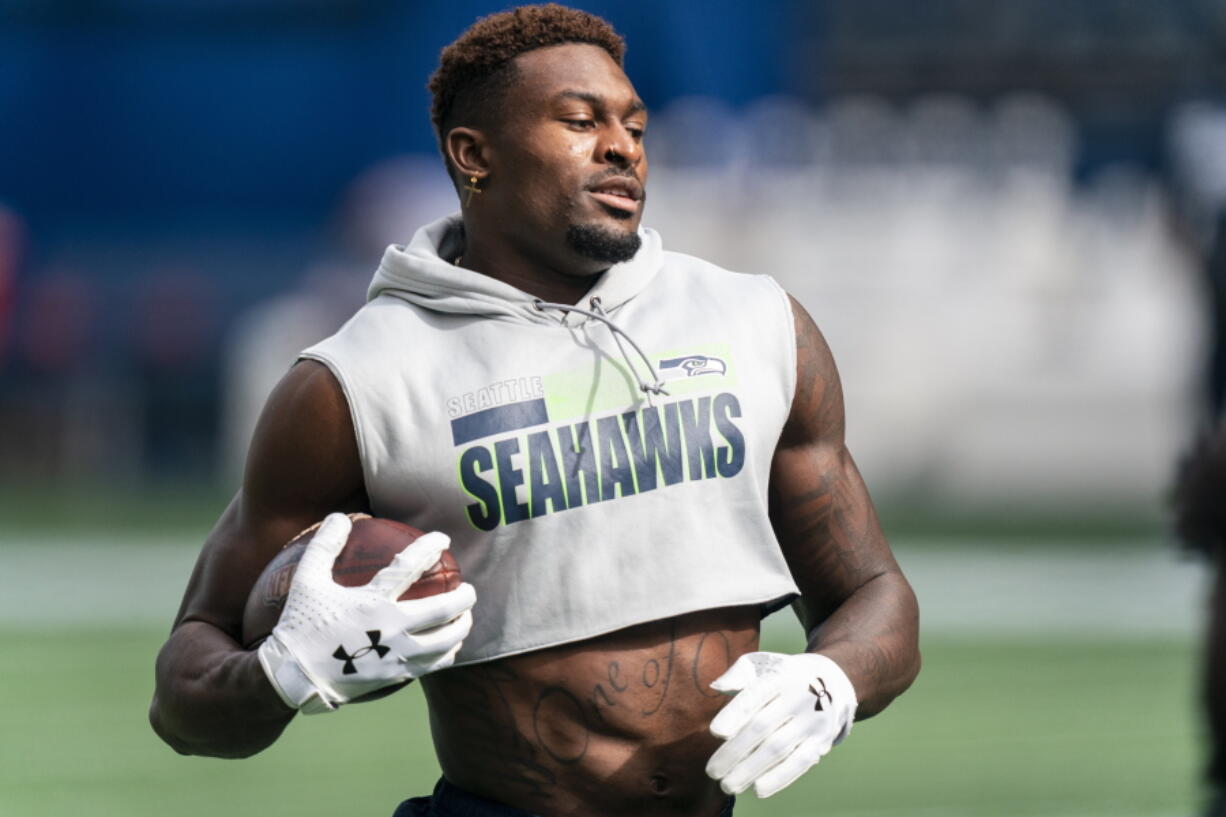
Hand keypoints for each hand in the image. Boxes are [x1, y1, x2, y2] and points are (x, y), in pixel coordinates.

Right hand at [257, 513, 475, 713]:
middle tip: (470, 588)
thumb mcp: (307, 581)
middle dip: (465, 595)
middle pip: (444, 609)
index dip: (429, 548)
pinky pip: (435, 664)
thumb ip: (324, 547)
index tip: (443, 538)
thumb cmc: (301, 625)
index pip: (409, 567)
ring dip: (462, 625)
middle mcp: (391, 628)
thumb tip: (339, 516)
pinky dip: (449, 651)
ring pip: (447, 639)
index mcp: (371, 602)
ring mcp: (398, 655)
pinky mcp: (398, 675)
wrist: (295, 677)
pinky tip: (450, 645)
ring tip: (465, 616)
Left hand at [706, 651, 856, 797]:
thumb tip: (717, 687)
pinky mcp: (822, 740)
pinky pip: (800, 762)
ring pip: (778, 748)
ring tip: (728, 785)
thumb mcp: (764, 665)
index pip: (756, 695)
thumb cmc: (783, 676)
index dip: (735, 713)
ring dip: (750, 769)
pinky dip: (779, 778)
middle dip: (734, 751)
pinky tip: (758, 789)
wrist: (831, 681)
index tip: (715, 732)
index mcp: (781, 675)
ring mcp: (813, 720)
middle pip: (762, 726)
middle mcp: (799, 697)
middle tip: (712, 771)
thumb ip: (739, 674)